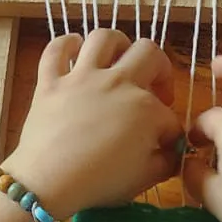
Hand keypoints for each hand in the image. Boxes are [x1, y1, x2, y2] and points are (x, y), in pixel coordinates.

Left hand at [4, 29, 182, 217]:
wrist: (49, 181)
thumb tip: (172, 151)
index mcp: (146, 108)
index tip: (165, 147)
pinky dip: (66, 45)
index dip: (171, 132)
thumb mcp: (144, 178)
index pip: (169, 116)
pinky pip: (56, 49)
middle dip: (160, 69)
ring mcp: (82, 77)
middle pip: (149, 53)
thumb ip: (166, 161)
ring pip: (105, 38)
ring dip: (118, 45)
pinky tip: (74, 51)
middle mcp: (118, 82)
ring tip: (119, 61)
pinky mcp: (51, 80)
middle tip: (155, 91)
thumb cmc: (100, 183)